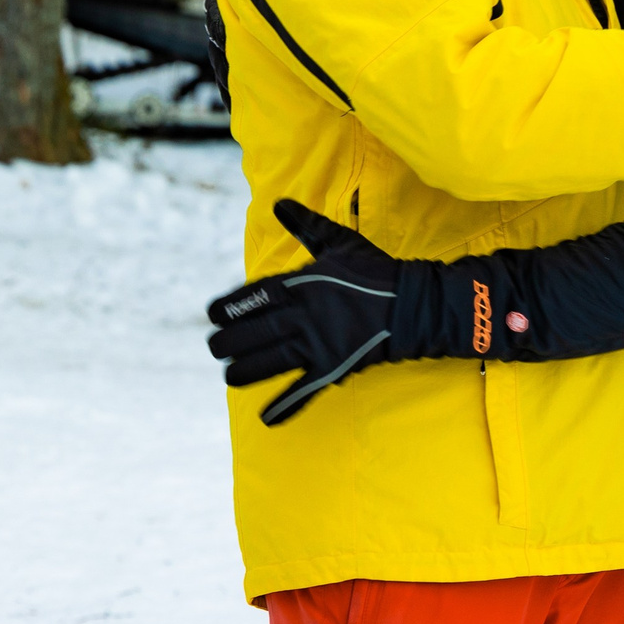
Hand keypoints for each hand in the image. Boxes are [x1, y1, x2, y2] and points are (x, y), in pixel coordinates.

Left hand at [207, 200, 403, 424]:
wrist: (410, 304)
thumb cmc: (373, 271)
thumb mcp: (338, 242)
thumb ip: (306, 225)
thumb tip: (279, 203)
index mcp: (300, 285)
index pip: (253, 297)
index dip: (230, 308)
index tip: (212, 315)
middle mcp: (302, 316)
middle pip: (253, 333)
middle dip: (228, 343)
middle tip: (215, 348)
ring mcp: (317, 344)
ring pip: (270, 362)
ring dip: (245, 370)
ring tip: (228, 376)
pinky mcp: (333, 367)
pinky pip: (305, 390)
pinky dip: (287, 406)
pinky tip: (267, 419)